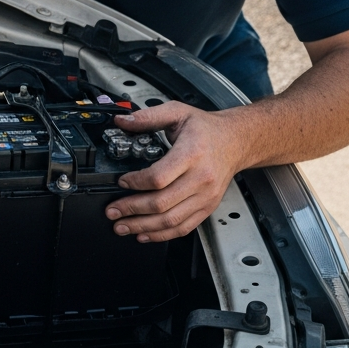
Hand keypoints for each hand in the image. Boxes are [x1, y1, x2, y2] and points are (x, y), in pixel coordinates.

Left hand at [105, 102, 246, 242]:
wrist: (236, 141)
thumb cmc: (207, 129)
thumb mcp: (178, 113)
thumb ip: (148, 116)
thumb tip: (122, 121)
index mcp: (192, 154)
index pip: (159, 177)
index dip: (136, 183)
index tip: (121, 181)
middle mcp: (201, 178)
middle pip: (161, 203)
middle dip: (131, 209)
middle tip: (112, 211)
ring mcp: (206, 196)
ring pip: (170, 220)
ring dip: (143, 226)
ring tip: (122, 226)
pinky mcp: (207, 207)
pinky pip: (184, 227)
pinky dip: (162, 235)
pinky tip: (145, 234)